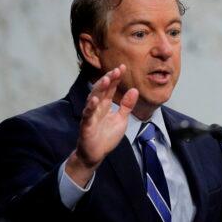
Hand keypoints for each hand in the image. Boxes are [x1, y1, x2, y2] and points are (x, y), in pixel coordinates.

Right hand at [66, 65, 138, 185]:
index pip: (110, 88)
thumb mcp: (121, 119)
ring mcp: (90, 116)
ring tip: (107, 79)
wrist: (96, 154)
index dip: (116, 78)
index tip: (122, 67)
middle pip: (102, 90)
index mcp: (105, 105)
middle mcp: (97, 108)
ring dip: (99, 89)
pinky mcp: (86, 126)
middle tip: (116, 70)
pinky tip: (94, 100)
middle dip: (109, 79)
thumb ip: (126, 106)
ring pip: (93, 99)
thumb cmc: (107, 136)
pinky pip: (88, 115)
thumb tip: (134, 89)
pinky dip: (90, 107)